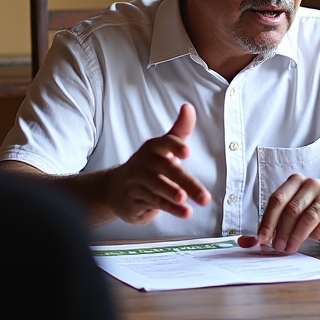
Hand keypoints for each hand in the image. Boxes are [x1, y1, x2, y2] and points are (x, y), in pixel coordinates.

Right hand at [106, 104, 209, 223]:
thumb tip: (189, 107)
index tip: (187, 152)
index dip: (175, 146)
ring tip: (186, 200)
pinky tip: (185, 212)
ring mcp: (138, 182)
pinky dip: (171, 209)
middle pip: (167, 170)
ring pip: (159, 188)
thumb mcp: (162, 147)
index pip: (164, 143)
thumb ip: (179, 129)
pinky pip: (155, 203)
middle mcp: (144, 163)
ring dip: (173, 194)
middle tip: (203, 196)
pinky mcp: (135, 199)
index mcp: (153, 148)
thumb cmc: (148, 165)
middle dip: (186, 182)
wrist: (115, 189)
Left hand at [256, 175, 319, 253]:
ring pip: (307, 217)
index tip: (262, 238)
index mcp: (296, 181)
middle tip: (277, 247)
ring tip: (290, 248)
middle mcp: (312, 183)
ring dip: (296, 236)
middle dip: (282, 231)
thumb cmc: (315, 217)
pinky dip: (315, 235)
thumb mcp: (294, 215)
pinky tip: (313, 239)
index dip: (268, 221)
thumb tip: (255, 239)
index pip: (277, 200)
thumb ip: (276, 223)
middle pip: (291, 209)